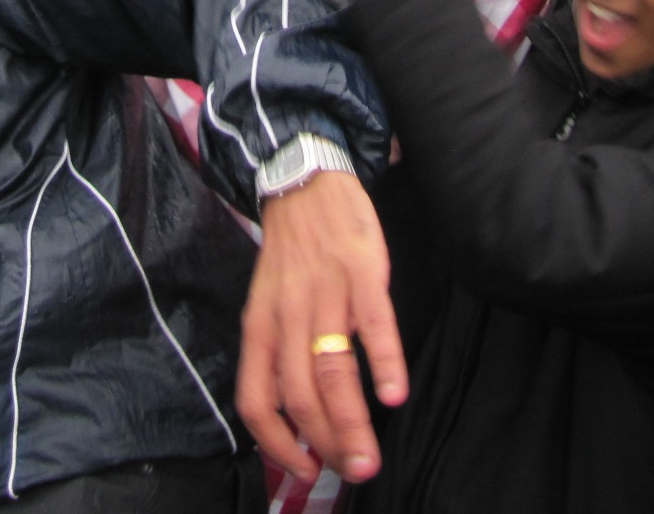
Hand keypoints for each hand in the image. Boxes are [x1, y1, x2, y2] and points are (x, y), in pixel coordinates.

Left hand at [237, 171, 405, 483]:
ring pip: (333, 370)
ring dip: (353, 421)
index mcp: (260, 326)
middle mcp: (287, 316)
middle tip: (356, 472)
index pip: (257, 400)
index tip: (305, 472)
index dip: (277, 444)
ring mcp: (325, 294)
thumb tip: (296, 414)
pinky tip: (396, 393)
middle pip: (301, 396)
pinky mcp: (361, 272)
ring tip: (371, 457)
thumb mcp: (266, 302)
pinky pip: (373, 325)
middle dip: (327, 444)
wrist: (304, 181)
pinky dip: (384, 362)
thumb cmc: (290, 252)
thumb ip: (278, 353)